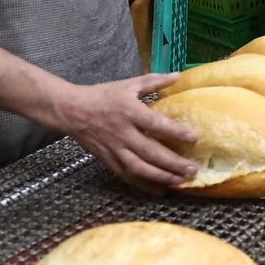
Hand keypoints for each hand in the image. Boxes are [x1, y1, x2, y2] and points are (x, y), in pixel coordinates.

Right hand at [46, 72, 198, 193]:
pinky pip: (127, 176)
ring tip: (180, 181)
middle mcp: (123, 133)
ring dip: (161, 177)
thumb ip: (154, 81)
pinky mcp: (108, 160)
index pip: (155, 124)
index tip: (193, 138)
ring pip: (139, 168)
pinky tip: (160, 189)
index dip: (175, 131)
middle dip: (173, 163)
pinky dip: (144, 184)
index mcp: (130, 112)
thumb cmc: (102, 96)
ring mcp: (115, 149)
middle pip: (150, 152)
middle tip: (193, 170)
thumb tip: (178, 75)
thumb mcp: (129, 84)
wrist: (71, 111)